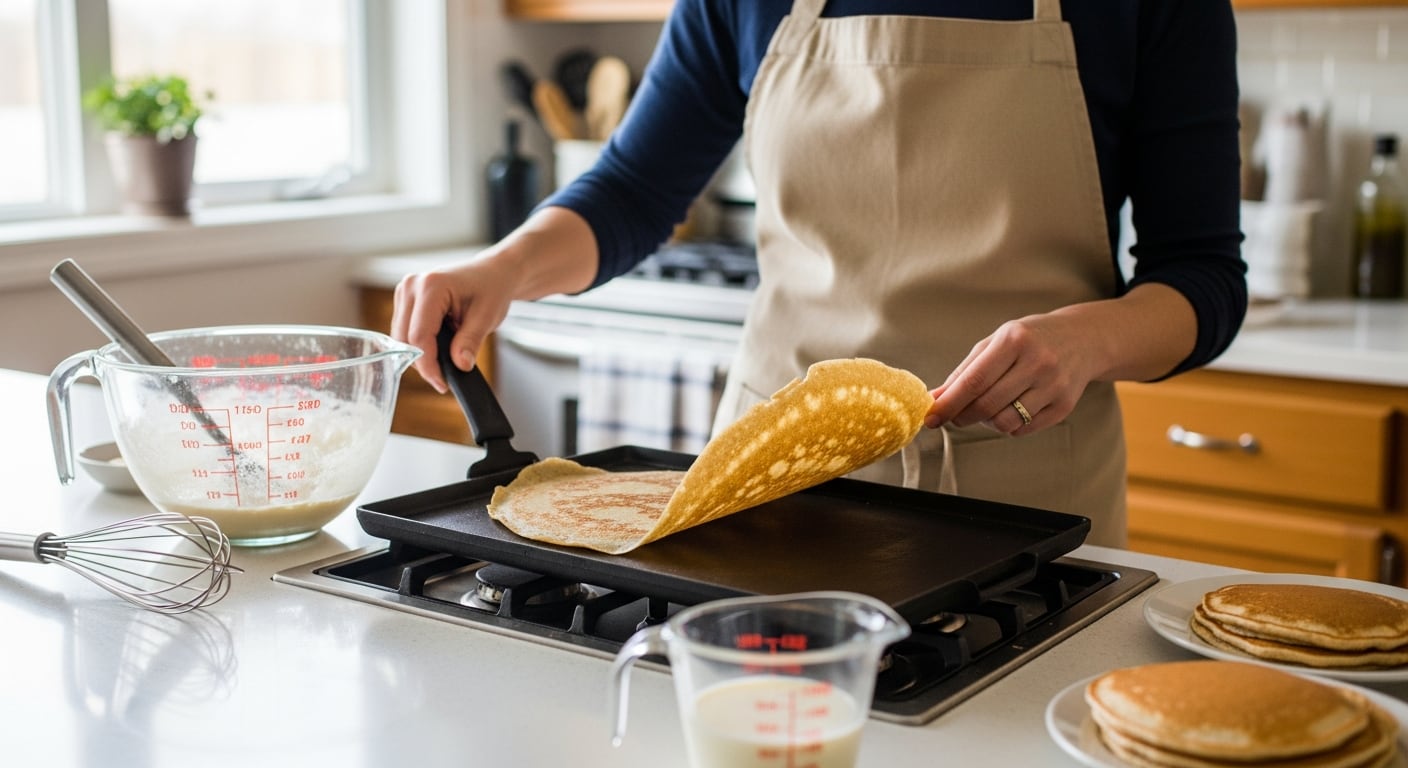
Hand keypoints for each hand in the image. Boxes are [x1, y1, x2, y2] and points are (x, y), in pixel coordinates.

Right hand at [390, 258, 512, 394]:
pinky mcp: (404, 300)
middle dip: (423, 363)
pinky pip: (403, 331)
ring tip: (445, 362)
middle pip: (405, 339)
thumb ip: (470, 341)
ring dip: (419, 355)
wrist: (490, 274)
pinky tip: (437, 348)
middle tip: (444, 380)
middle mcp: (412, 285)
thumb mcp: (487, 317)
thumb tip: (460, 366)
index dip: (428, 365)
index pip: (419, 335)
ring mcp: (405, 291)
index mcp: (431, 286)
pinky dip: (418, 345)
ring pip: (400, 338)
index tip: (442, 384)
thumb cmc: (490, 289)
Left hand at [923, 311, 1097, 435]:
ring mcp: (1055, 386)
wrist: (1083, 339)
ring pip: (1005, 422)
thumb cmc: (1029, 339)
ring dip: (986, 422)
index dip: (949, 403)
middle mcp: (1038, 362)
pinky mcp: (1065, 406)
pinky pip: (1023, 429)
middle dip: (962, 416)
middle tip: (954, 416)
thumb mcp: (995, 343)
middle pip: (987, 405)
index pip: (974, 381)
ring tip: (987, 408)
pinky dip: (1007, 425)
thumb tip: (935, 398)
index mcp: (1015, 340)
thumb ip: (965, 371)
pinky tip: (1010, 408)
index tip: (930, 417)